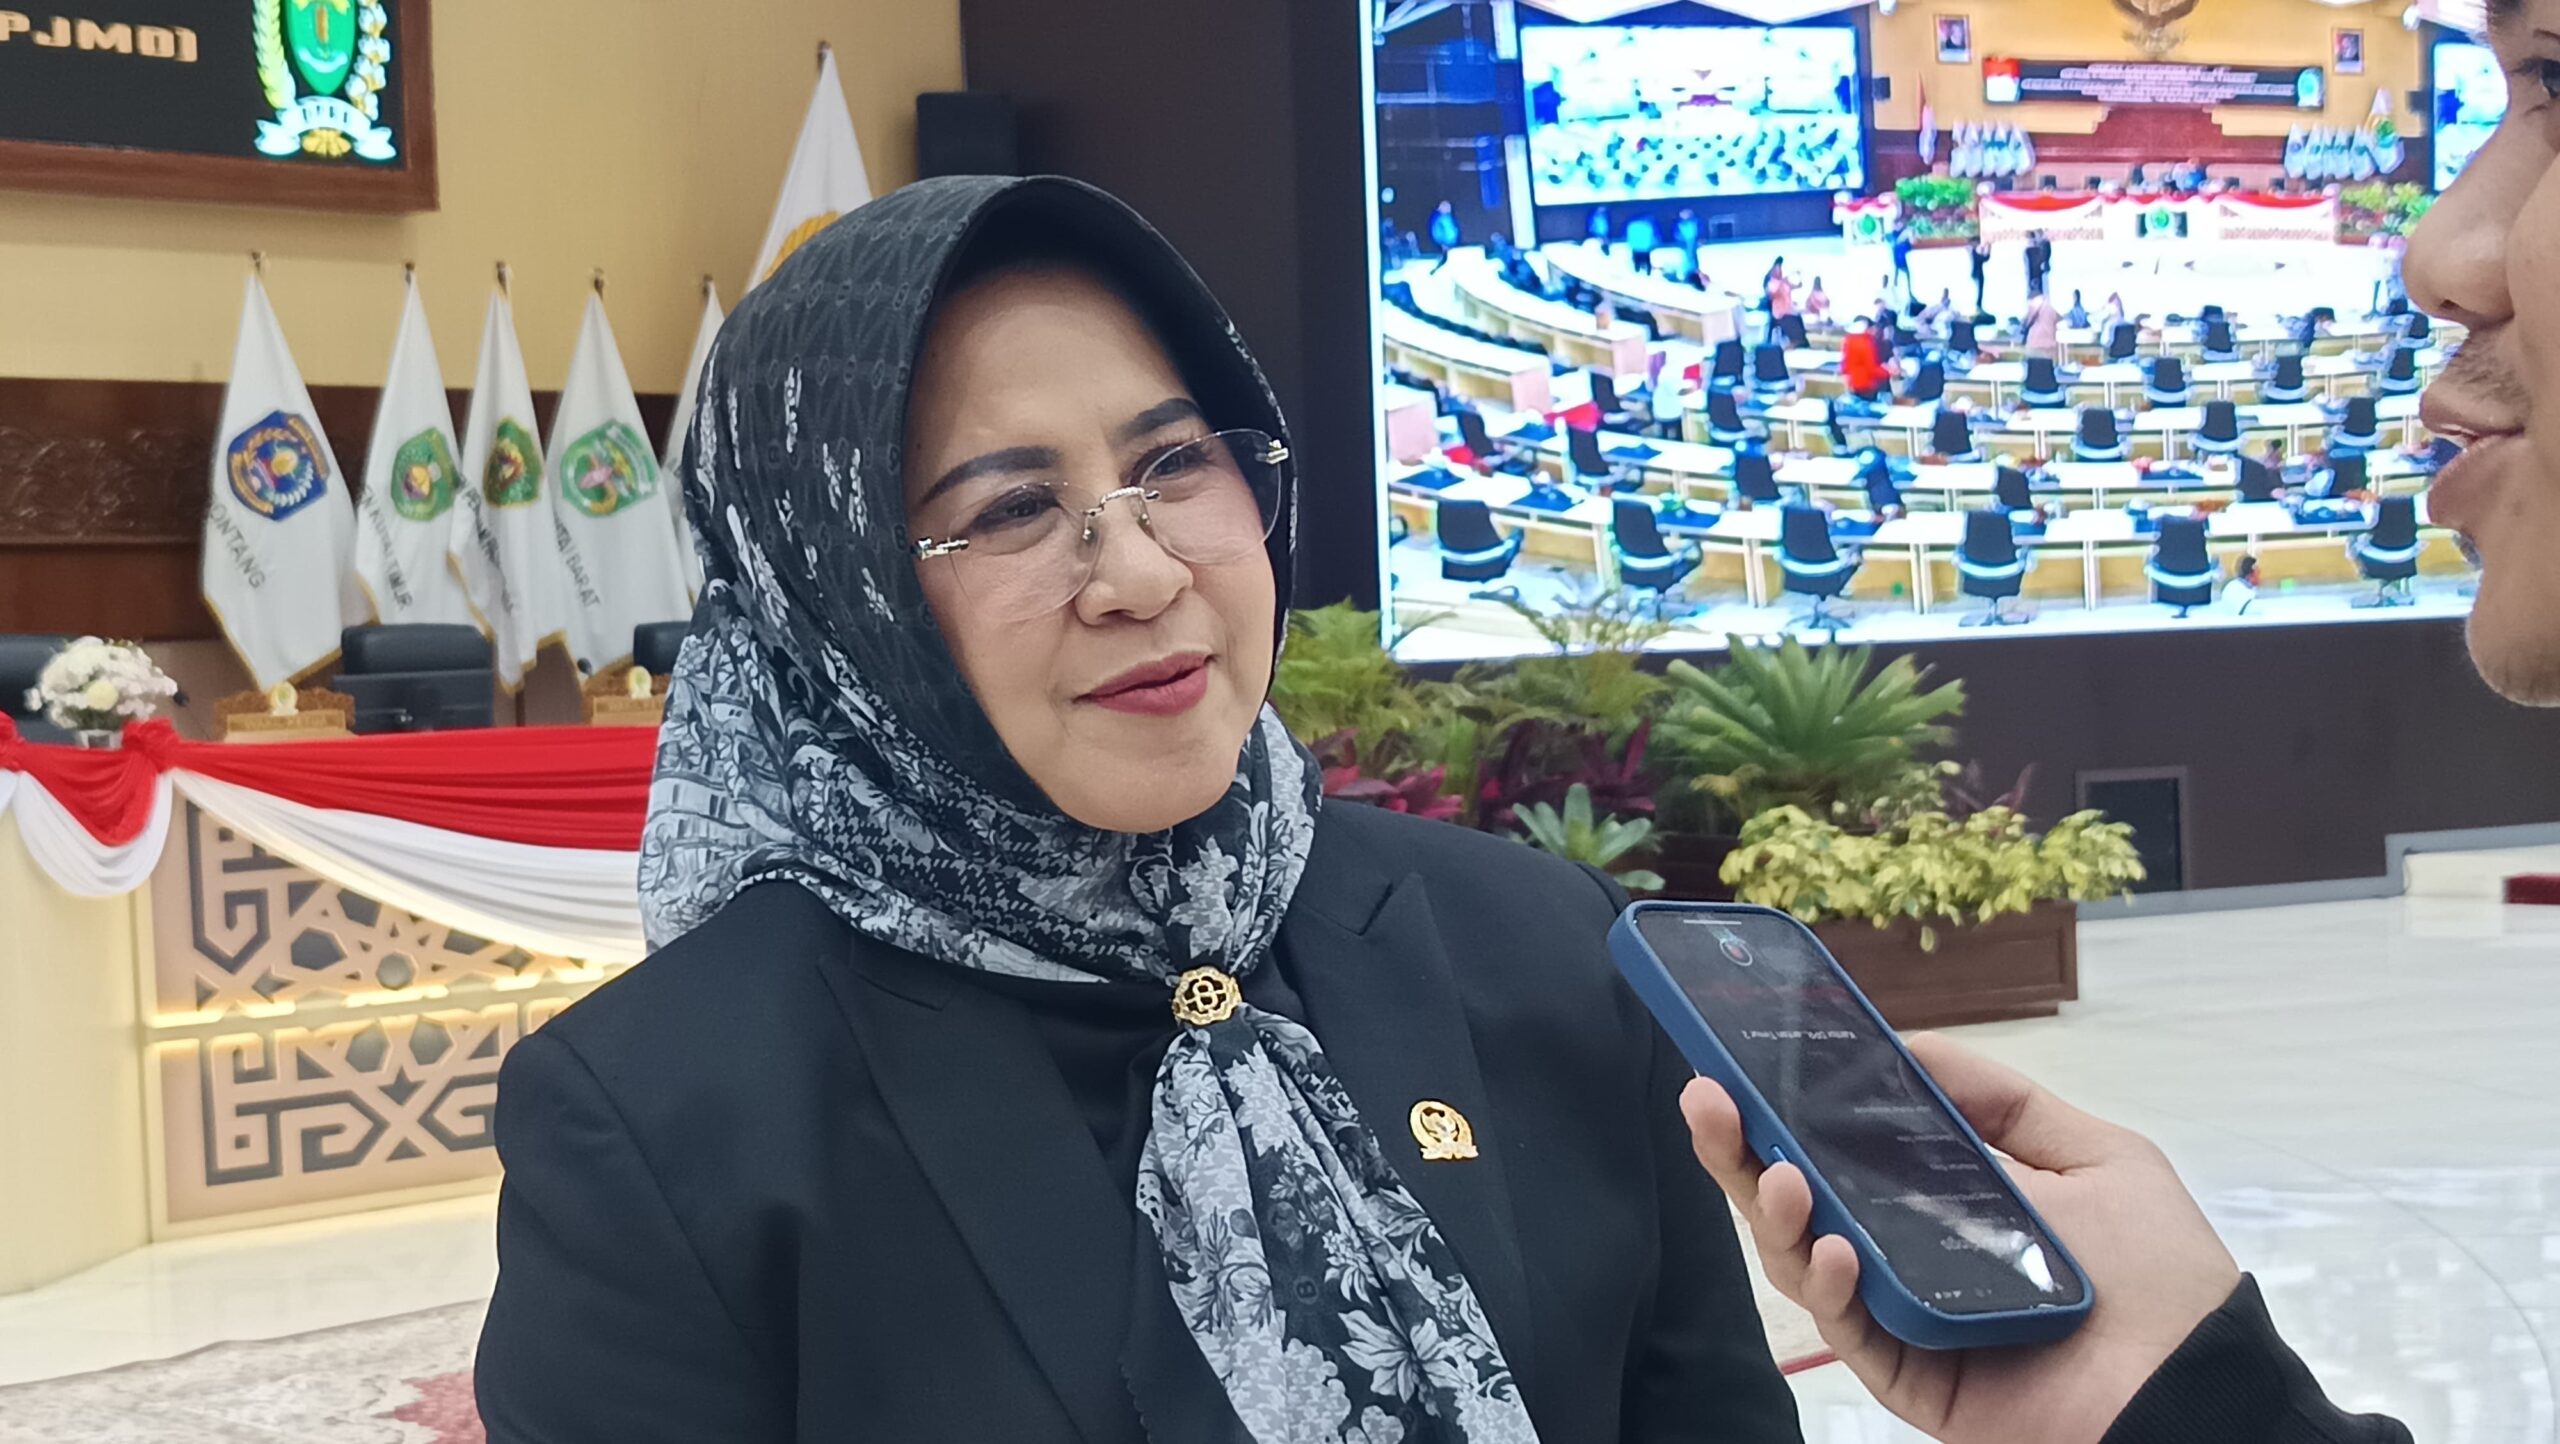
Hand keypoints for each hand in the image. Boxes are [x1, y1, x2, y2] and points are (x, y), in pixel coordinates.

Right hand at [1682, 1033, 2240, 1443]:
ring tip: (1781, 1176)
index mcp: (1939, 1199)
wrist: (2195, 1383)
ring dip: (1779, 1214)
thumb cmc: (2156, 1271)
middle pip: (1800, 1200)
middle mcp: (1904, 1252)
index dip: (1786, 1107)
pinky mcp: (1908, 1374)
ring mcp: (1900, 1314)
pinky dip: (1832, 1288)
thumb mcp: (2094, 1155)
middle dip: (1742, 1149)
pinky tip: (1835, 1249)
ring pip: (1804, 1263)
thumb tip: (1910, 1043)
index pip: (1842, 1148)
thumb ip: (2002, 1100)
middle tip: (1707, 1098)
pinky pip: (1848, 1330)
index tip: (1740, 1058)